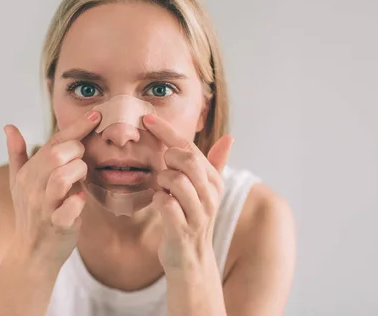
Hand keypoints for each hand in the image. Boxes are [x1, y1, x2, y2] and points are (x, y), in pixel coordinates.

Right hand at [3, 110, 101, 266]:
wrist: (31, 253)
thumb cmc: (31, 213)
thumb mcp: (19, 182)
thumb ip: (17, 153)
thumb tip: (9, 126)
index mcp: (28, 172)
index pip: (54, 142)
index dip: (76, 127)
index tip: (97, 114)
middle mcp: (33, 186)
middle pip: (57, 154)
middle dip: (77, 151)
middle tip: (82, 160)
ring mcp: (43, 206)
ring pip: (61, 177)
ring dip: (78, 172)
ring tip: (80, 179)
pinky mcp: (56, 225)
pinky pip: (67, 210)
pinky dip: (77, 203)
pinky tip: (81, 200)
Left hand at [142, 113, 233, 275]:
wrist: (190, 260)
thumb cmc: (192, 218)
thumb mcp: (205, 190)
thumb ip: (215, 163)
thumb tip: (230, 137)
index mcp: (213, 180)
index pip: (190, 147)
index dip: (167, 131)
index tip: (147, 118)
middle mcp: (210, 195)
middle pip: (188, 160)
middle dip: (169, 159)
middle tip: (163, 169)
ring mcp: (198, 214)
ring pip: (176, 180)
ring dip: (162, 182)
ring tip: (163, 190)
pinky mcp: (183, 230)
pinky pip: (165, 204)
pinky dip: (157, 201)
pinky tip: (160, 204)